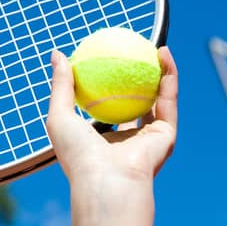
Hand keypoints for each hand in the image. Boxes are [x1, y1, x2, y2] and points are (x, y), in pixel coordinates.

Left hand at [44, 45, 178, 187]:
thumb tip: (58, 54)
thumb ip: (61, 85)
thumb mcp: (60, 115)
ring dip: (158, 71)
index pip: (105, 106)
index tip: (104, 57)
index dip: (106, 83)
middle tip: (132, 49)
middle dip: (137, 77)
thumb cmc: (78, 153)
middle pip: (134, 101)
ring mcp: (148, 138)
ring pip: (156, 98)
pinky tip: (162, 54)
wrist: (107, 180)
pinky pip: (168, 99)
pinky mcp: (166, 135)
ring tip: (153, 45)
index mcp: (101, 138)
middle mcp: (126, 139)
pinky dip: (168, 76)